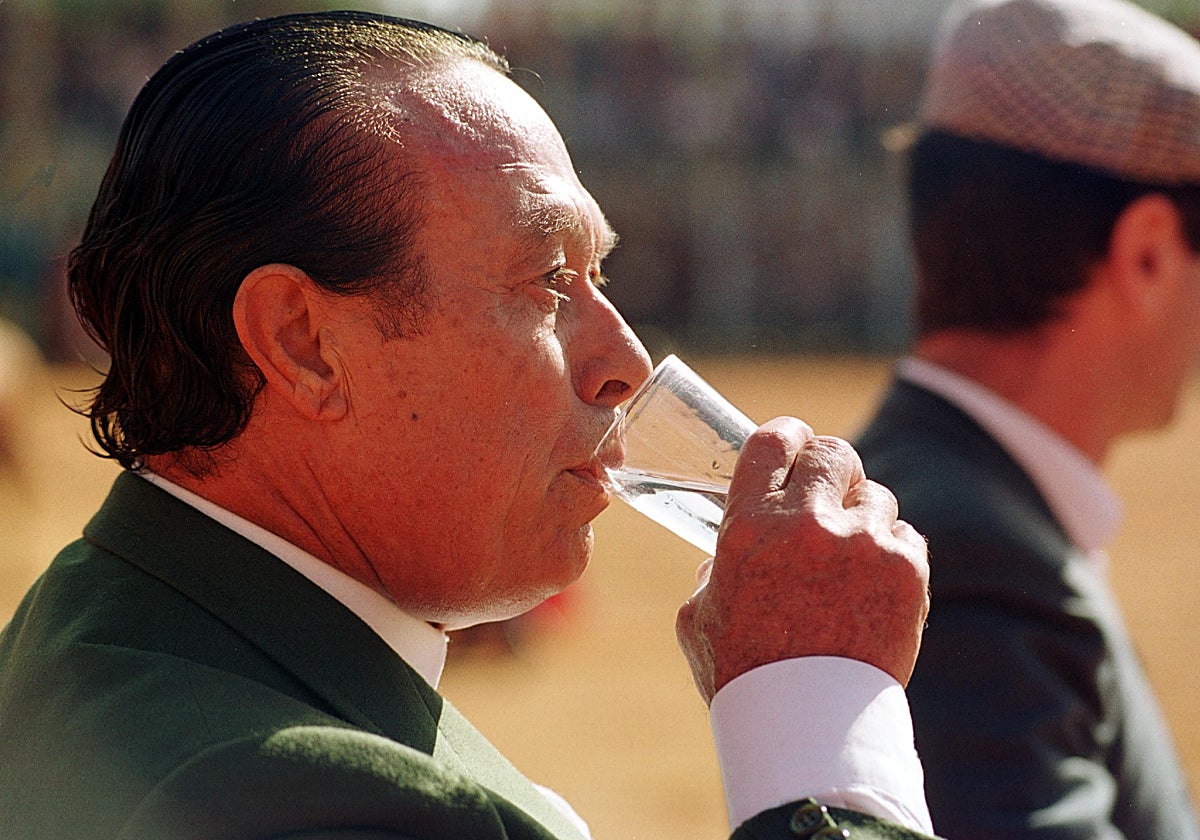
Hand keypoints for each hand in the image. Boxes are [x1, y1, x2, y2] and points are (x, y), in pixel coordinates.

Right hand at [676, 417, 928, 702]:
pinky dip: (893, 554)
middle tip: (829, 492)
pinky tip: (874, 587)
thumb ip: (712, 570)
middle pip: (833, 452)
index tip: (793, 443)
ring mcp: (861, 543)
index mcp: (748, 524)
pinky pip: (907, 536)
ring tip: (849, 560)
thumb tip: (724, 554)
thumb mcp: (698, 616)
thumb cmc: (743, 674)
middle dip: (831, 467)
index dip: (786, 435)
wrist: (808, 726)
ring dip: (862, 517)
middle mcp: (806, 523)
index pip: (773, 440)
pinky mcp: (907, 571)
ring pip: (875, 495)